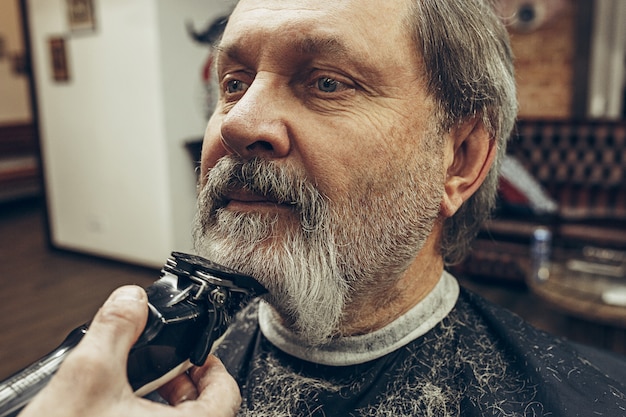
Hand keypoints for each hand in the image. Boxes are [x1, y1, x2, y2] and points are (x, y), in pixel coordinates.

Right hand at [19, 286, 240, 416]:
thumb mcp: (88, 376)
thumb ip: (117, 329)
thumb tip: (131, 299)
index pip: (227, 394)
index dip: (213, 365)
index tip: (196, 354)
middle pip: (206, 409)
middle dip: (184, 382)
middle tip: (164, 367)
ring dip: (166, 403)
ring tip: (138, 387)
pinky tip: (118, 410)